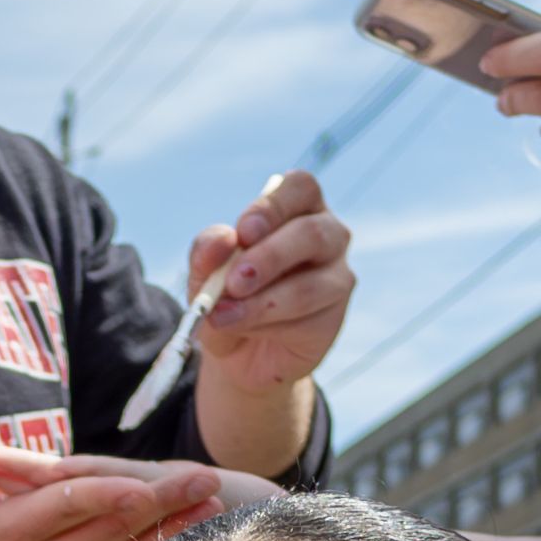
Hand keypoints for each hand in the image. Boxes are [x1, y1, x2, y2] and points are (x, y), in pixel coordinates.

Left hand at [182, 169, 354, 392]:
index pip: (299, 188)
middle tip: (234, 281)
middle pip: (312, 233)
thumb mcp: (204, 273)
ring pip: (310, 285)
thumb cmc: (226, 296)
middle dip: (269, 257)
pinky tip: (245, 330)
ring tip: (223, 315)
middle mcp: (326, 235)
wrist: (238, 352)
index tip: (243, 232)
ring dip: (262, 303)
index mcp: (296, 207)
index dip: (273, 207)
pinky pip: (308, 321)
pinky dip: (269, 326)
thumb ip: (207, 253)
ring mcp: (336, 276)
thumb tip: (222, 239)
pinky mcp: (334, 316)